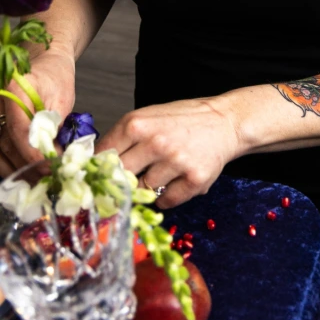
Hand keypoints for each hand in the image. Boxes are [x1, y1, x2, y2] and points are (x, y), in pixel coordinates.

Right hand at [0, 51, 75, 176]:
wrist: (44, 62)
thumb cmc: (55, 76)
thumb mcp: (62, 98)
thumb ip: (54, 127)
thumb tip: (54, 158)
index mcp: (13, 88)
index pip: (19, 129)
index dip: (33, 153)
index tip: (49, 167)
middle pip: (4, 144)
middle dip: (26, 166)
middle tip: (47, 179)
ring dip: (17, 171)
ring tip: (39, 180)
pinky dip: (9, 165)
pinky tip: (25, 174)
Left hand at [95, 96, 244, 209]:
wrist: (225, 121)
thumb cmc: (183, 120)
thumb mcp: (149, 118)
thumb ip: (122, 138)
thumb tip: (93, 166)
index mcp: (137, 124)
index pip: (101, 157)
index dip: (97, 171)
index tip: (96, 179)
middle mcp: (155, 143)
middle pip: (119, 178)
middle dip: (120, 183)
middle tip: (125, 183)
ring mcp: (176, 162)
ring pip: (142, 192)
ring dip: (146, 189)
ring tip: (160, 173)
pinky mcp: (194, 180)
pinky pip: (165, 202)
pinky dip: (166, 197)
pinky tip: (174, 181)